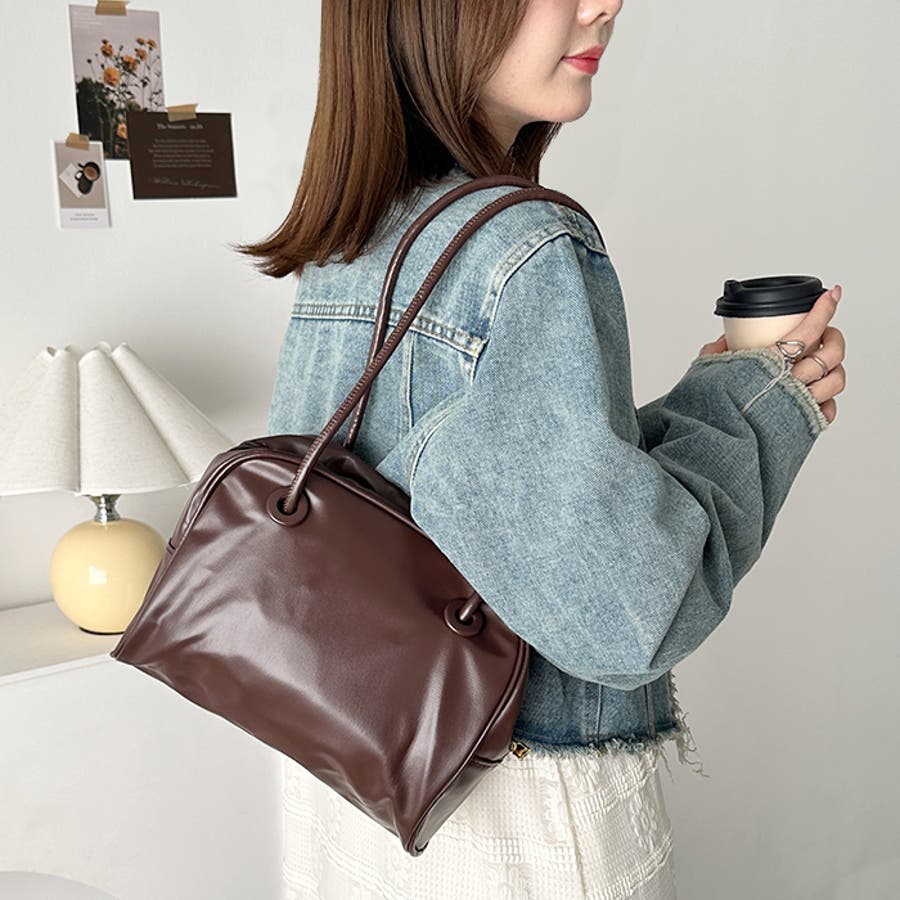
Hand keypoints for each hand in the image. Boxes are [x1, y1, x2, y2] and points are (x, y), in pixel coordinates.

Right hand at [698, 285, 846, 423]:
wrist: (713, 444)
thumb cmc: (709, 411)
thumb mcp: (705, 372)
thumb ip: (716, 353)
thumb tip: (723, 342)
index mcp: (769, 364)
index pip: (808, 329)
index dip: (825, 308)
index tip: (832, 295)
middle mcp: (790, 383)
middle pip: (832, 353)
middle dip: (834, 337)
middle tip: (826, 334)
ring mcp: (800, 405)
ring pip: (836, 380)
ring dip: (835, 368)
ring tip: (824, 363)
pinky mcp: (803, 426)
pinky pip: (828, 409)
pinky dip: (827, 400)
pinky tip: (817, 394)